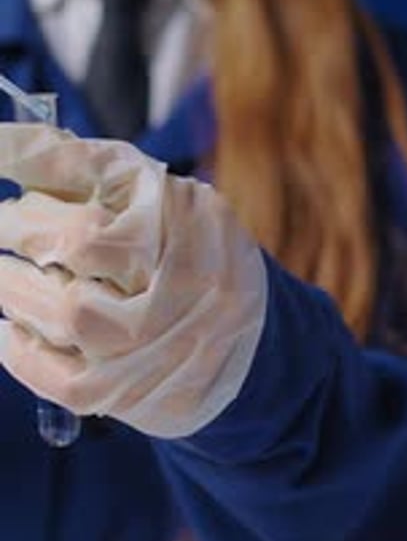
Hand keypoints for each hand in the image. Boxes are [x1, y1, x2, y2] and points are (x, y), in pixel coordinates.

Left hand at [0, 124, 265, 437]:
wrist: (247, 340)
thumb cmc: (185, 250)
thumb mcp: (153, 194)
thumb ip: (82, 170)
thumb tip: (2, 150)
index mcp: (177, 208)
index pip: (90, 168)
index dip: (25, 153)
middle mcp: (180, 267)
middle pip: (79, 239)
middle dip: (20, 227)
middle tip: (4, 223)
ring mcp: (160, 336)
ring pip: (65, 311)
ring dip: (13, 288)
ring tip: (5, 275)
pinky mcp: (135, 389)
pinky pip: (60, 377)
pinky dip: (20, 350)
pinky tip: (8, 328)